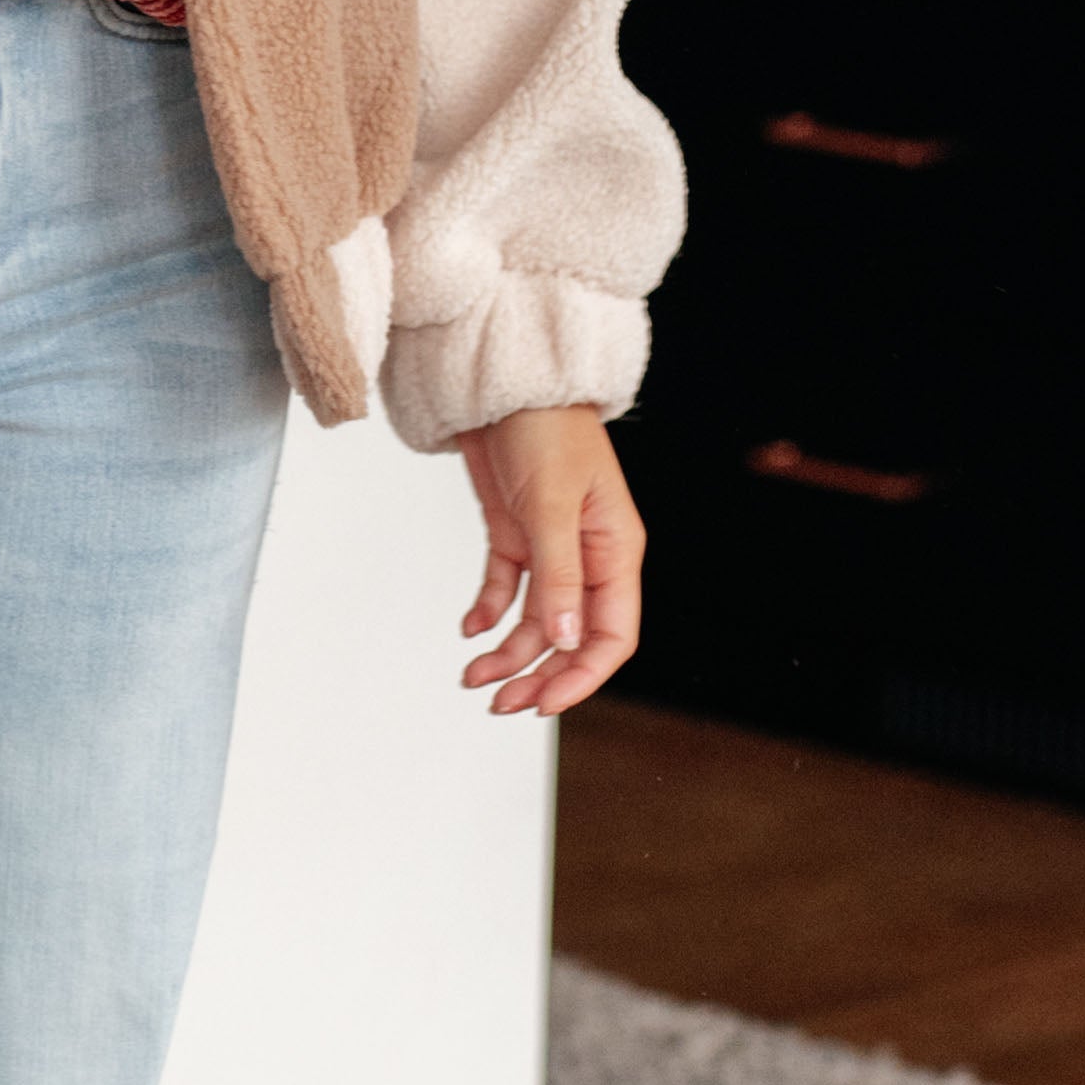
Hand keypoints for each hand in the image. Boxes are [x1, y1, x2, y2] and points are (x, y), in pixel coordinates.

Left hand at [457, 404, 642, 722]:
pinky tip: (469, 628)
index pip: (612, 634)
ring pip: (536, 620)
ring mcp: (551, 547)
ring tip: (472, 676)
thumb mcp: (552, 504)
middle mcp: (588, 556)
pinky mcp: (516, 533)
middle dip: (538, 674)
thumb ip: (559, 575)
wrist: (504, 380)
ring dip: (507, 652)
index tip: (544, 704)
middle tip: (499, 704)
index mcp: (616, 551)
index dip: (582, 676)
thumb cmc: (546, 426)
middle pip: (570, 637)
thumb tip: (565, 642)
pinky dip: (489, 612)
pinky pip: (507, 588)